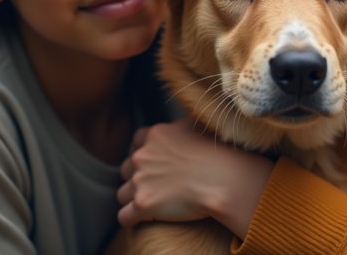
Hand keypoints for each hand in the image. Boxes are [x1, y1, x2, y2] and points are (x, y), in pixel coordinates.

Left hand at [116, 118, 274, 239]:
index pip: (135, 143)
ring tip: (152, 205)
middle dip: (137, 178)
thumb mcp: (197, 126)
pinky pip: (124, 216)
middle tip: (156, 186)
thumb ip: (179, 125)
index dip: (142, 154)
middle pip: (126, 169)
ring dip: (134, 199)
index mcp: (155, 135)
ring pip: (123, 194)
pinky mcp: (143, 204)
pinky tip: (142, 221)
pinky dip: (132, 219)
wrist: (223, 180)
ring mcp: (140, 180)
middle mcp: (142, 156)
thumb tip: (178, 125)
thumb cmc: (217, 154)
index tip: (153, 164)